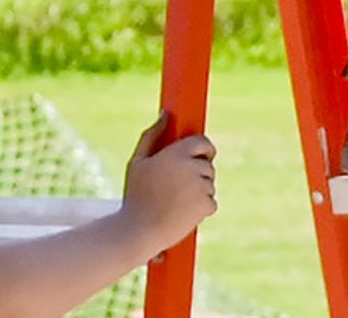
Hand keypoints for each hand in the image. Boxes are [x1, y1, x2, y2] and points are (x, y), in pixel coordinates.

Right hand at [122, 123, 217, 245]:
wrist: (137, 232)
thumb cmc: (135, 197)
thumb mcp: (137, 163)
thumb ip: (152, 135)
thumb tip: (165, 114)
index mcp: (177, 153)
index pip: (203, 142)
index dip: (202, 150)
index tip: (197, 158)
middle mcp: (192, 167)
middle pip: (207, 165)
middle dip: (197, 174)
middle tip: (177, 188)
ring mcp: (201, 186)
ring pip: (209, 185)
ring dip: (198, 192)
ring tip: (175, 203)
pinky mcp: (206, 205)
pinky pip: (211, 203)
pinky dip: (201, 209)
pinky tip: (182, 214)